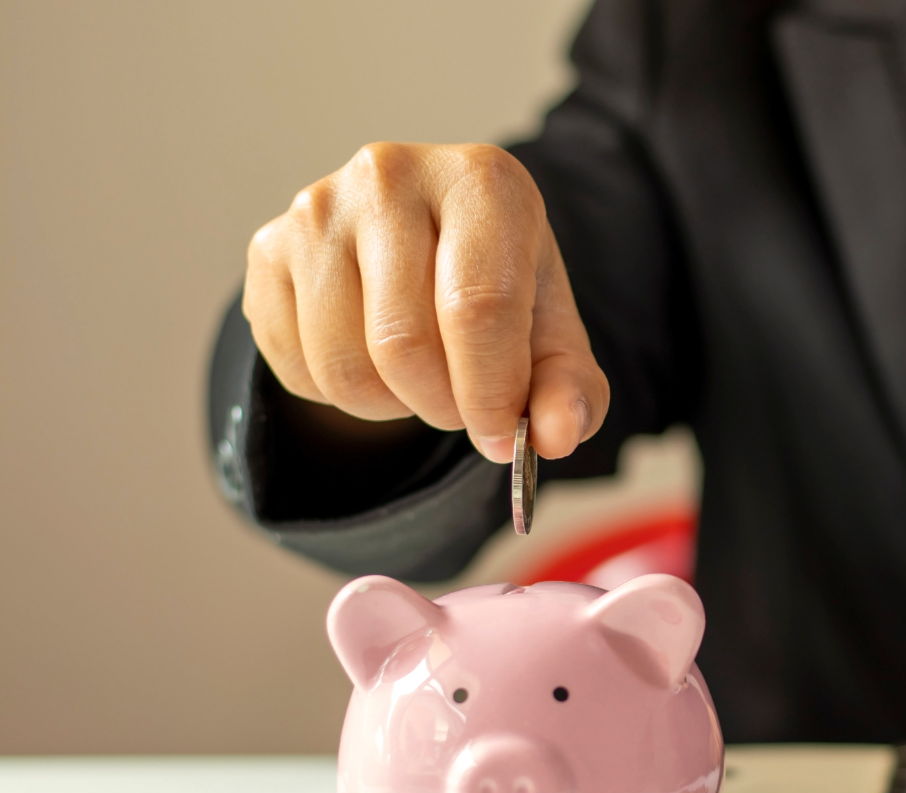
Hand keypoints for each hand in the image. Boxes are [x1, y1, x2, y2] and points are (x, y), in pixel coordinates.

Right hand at [242, 143, 607, 461]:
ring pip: (344, 366)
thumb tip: (556, 437)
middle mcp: (392, 175)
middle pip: (405, 344)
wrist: (428, 242)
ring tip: (421, 379)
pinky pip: (296, 366)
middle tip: (463, 406)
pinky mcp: (269, 247)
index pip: (478, 308)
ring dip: (391, 406)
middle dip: (442, 405)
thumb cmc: (497, 284)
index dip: (491, 393)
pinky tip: (372, 360)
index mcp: (482, 181)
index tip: (504, 437)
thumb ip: (571, 389)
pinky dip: (340, 395)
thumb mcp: (551, 332)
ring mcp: (319, 208)